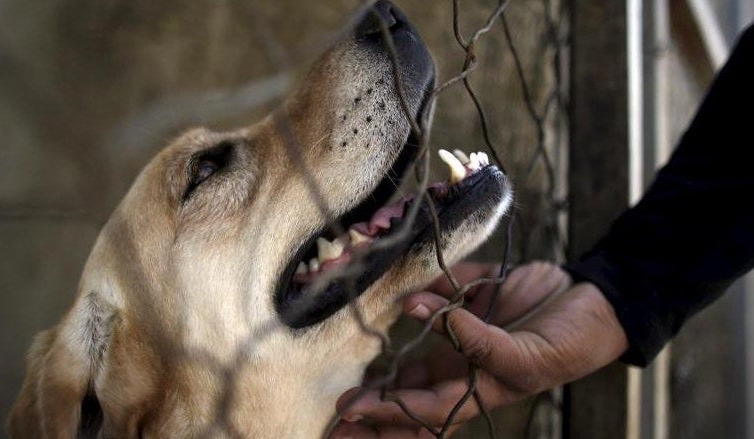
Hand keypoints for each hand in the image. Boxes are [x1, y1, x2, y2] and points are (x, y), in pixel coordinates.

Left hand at [330, 262, 627, 437]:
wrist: (594, 302)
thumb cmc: (569, 341)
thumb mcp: (527, 355)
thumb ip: (477, 339)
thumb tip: (422, 309)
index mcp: (477, 389)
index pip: (422, 409)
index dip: (386, 412)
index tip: (350, 409)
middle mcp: (461, 366)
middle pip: (408, 396)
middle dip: (374, 410)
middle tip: (335, 414)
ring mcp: (460, 336)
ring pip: (411, 361)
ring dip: (381, 372)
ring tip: (346, 378)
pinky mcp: (465, 301)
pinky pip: (433, 301)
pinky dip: (416, 300)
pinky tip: (395, 301)